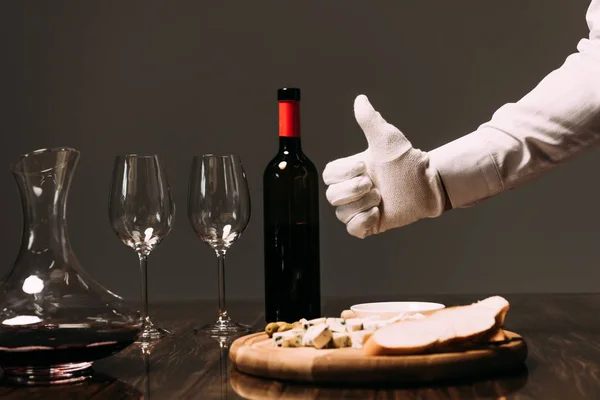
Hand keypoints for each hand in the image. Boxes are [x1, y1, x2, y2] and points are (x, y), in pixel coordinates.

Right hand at [322, 95, 446, 237]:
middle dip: (354, 190)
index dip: (343, 173)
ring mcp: (360, 208)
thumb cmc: (407, 160)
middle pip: (332, 196)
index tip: (364, 165)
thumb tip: (360, 99)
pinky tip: (378, 212)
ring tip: (381, 197)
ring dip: (362, 204)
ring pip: (342, 213)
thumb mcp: (387, 139)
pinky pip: (353, 229)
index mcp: (350, 171)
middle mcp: (352, 190)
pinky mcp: (370, 224)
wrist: (428, 184)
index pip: (328, 175)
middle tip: (375, 185)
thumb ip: (370, 120)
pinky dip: (363, 221)